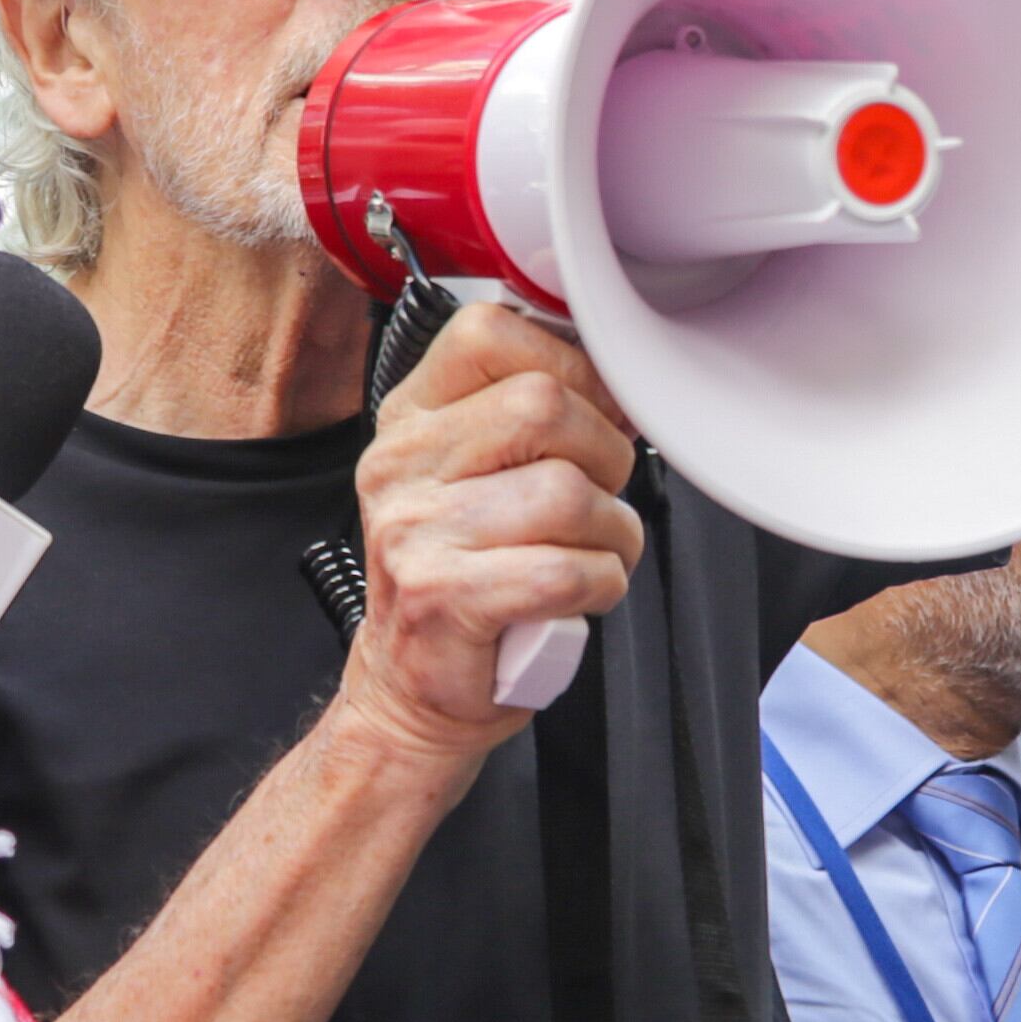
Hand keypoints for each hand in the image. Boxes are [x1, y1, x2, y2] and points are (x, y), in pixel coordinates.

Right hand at [327, 301, 644, 760]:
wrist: (411, 689)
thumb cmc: (462, 577)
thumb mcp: (471, 476)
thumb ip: (522, 416)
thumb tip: (619, 375)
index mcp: (410, 419)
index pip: (488, 332)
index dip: (569, 364)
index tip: (594, 410)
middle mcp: (401, 465)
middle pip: (543, 406)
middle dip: (605, 454)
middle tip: (599, 495)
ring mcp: (415, 531)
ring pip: (566, 492)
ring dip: (612, 531)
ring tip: (593, 553)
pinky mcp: (442, 598)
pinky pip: (565, 570)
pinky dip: (600, 583)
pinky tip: (581, 593)